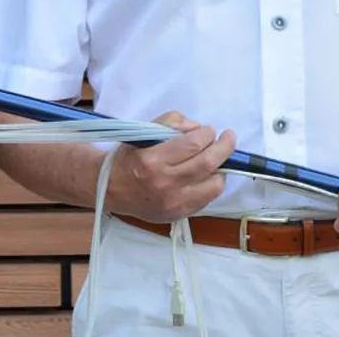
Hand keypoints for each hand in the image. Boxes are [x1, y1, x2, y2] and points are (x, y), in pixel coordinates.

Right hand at [107, 111, 235, 223]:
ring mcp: (173, 203)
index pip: (193, 143)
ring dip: (221, 168)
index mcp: (152, 160)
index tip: (208, 129)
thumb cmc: (127, 158)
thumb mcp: (143, 132)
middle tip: (228, 137)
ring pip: (214, 185)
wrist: (110, 189)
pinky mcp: (178, 214)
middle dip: (224, 146)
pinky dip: (212, 185)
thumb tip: (197, 128)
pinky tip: (208, 175)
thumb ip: (171, 123)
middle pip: (208, 163)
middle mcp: (165, 184)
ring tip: (218, 158)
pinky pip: (207, 200)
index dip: (207, 133)